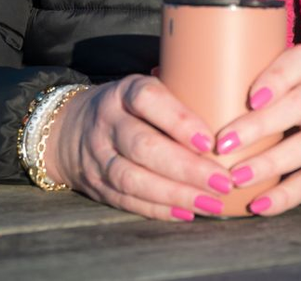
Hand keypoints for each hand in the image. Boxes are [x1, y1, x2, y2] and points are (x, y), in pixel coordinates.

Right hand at [43, 75, 234, 220]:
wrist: (68, 129)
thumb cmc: (128, 107)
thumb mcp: (144, 88)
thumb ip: (179, 90)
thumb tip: (231, 96)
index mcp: (124, 92)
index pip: (147, 100)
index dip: (178, 120)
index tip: (209, 141)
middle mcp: (107, 122)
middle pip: (143, 146)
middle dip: (186, 168)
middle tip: (223, 181)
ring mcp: (99, 156)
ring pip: (134, 179)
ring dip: (176, 194)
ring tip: (212, 203)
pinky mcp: (97, 185)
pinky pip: (128, 200)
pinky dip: (160, 209)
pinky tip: (188, 212)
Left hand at [212, 45, 300, 215]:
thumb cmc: (295, 111)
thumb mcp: (284, 90)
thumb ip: (239, 84)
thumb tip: (165, 77)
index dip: (277, 77)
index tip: (249, 98)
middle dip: (261, 124)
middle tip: (223, 142)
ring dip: (270, 162)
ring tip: (236, 177)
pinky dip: (286, 195)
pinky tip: (259, 204)